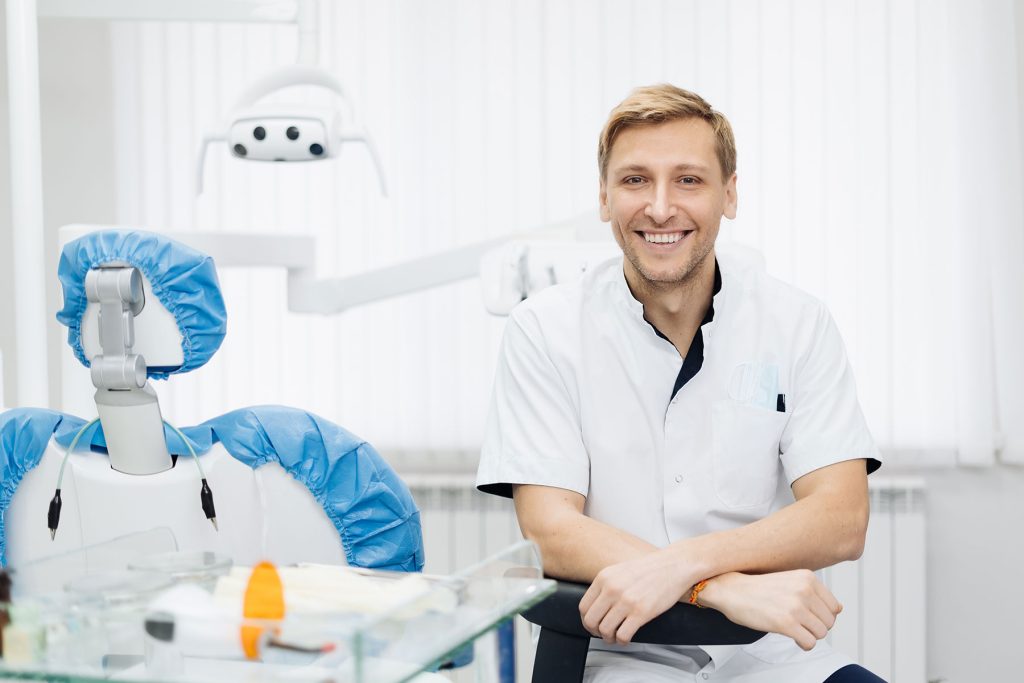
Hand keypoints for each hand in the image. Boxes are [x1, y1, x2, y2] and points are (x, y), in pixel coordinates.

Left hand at [577, 550, 696, 644]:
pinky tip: (626, 638)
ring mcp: (626, 601)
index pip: (583, 606)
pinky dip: (622, 641)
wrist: (673, 566)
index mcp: (604, 578)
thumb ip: (605, 585)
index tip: (592, 625)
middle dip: (595, 632)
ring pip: (605, 630)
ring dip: (608, 638)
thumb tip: (595, 605)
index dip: (586, 621)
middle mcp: (612, 589)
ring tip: (615, 637)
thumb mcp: (619, 570)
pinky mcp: (641, 612)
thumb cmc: (650, 569)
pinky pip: (623, 635)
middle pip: (591, 620)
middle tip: (602, 634)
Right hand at [697, 570, 841, 650]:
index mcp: (808, 578)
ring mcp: (796, 607)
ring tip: (794, 629)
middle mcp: (804, 590)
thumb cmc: (757, 587)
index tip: (808, 616)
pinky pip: (809, 642)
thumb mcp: (790, 579)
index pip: (835, 607)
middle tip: (799, 624)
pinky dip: (803, 644)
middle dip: (816, 627)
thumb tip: (838, 609)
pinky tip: (792, 637)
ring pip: (821, 633)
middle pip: (829, 622)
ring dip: (809, 635)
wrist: (731, 590)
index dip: (822, 616)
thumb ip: (813, 591)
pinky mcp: (786, 623)